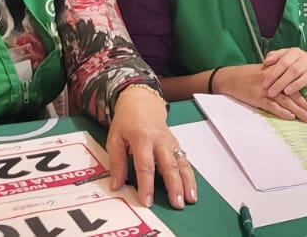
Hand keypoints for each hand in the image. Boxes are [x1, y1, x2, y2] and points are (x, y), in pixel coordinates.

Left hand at [106, 85, 196, 208]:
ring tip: (190, 199)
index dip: (146, 185)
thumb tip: (116, 185)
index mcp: (142, 138)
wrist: (142, 101)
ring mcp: (171, 143)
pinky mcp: (176, 145)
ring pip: (182, 164)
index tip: (147, 201)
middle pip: (169, 165)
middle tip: (177, 204)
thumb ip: (116, 162)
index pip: (145, 165)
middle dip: (174, 186)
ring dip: (187, 183)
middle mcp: (160, 141)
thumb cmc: (128, 120)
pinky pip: (185, 161)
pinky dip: (190, 176)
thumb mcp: (114, 138)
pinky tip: (192, 189)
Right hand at [213, 61, 306, 122]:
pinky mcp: (257, 98)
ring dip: (299, 111)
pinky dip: (281, 112)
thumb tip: (299, 92)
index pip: (299, 84)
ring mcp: (266, 90)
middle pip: (295, 94)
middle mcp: (275, 81)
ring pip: (286, 101)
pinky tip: (290, 117)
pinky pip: (271, 106)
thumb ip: (283, 80)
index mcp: (280, 73)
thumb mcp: (268, 73)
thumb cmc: (250, 76)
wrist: (231, 78)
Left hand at [261, 47, 306, 99]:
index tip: (264, 83)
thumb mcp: (284, 55)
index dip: (273, 73)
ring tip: (287, 92)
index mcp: (295, 53)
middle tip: (271, 92)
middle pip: (294, 70)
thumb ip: (274, 57)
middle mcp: (305, 60)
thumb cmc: (294, 62)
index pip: (283, 62)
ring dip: (297, 84)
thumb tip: (266, 61)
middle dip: (282, 82)